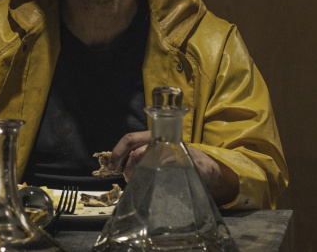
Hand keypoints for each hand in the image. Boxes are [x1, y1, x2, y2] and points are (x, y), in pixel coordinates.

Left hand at [110, 131, 238, 205]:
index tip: (111, 165)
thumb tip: (118, 165)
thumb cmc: (177, 161)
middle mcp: (160, 139)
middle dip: (126, 166)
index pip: (130, 138)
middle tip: (126, 177)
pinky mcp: (181, 160)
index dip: (118, 151)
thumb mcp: (157, 155)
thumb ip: (140, 157)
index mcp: (153, 136)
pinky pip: (161, 166)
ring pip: (145, 159)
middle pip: (135, 150)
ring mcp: (171, 148)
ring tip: (138, 180)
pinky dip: (153, 175)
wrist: (205, 168)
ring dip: (137, 173)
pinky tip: (153, 180)